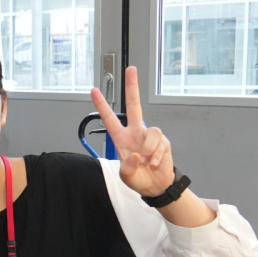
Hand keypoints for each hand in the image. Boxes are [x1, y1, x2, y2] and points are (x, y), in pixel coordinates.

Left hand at [90, 66, 174, 197]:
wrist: (155, 186)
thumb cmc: (138, 179)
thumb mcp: (126, 177)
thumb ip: (128, 167)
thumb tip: (136, 155)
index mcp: (121, 138)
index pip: (109, 119)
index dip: (102, 105)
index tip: (93, 91)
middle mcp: (135, 133)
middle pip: (134, 106)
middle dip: (132, 87)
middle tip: (130, 69)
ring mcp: (149, 137)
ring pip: (151, 131)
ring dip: (148, 148)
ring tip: (147, 161)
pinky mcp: (163, 143)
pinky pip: (160, 144)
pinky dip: (156, 157)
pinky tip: (154, 164)